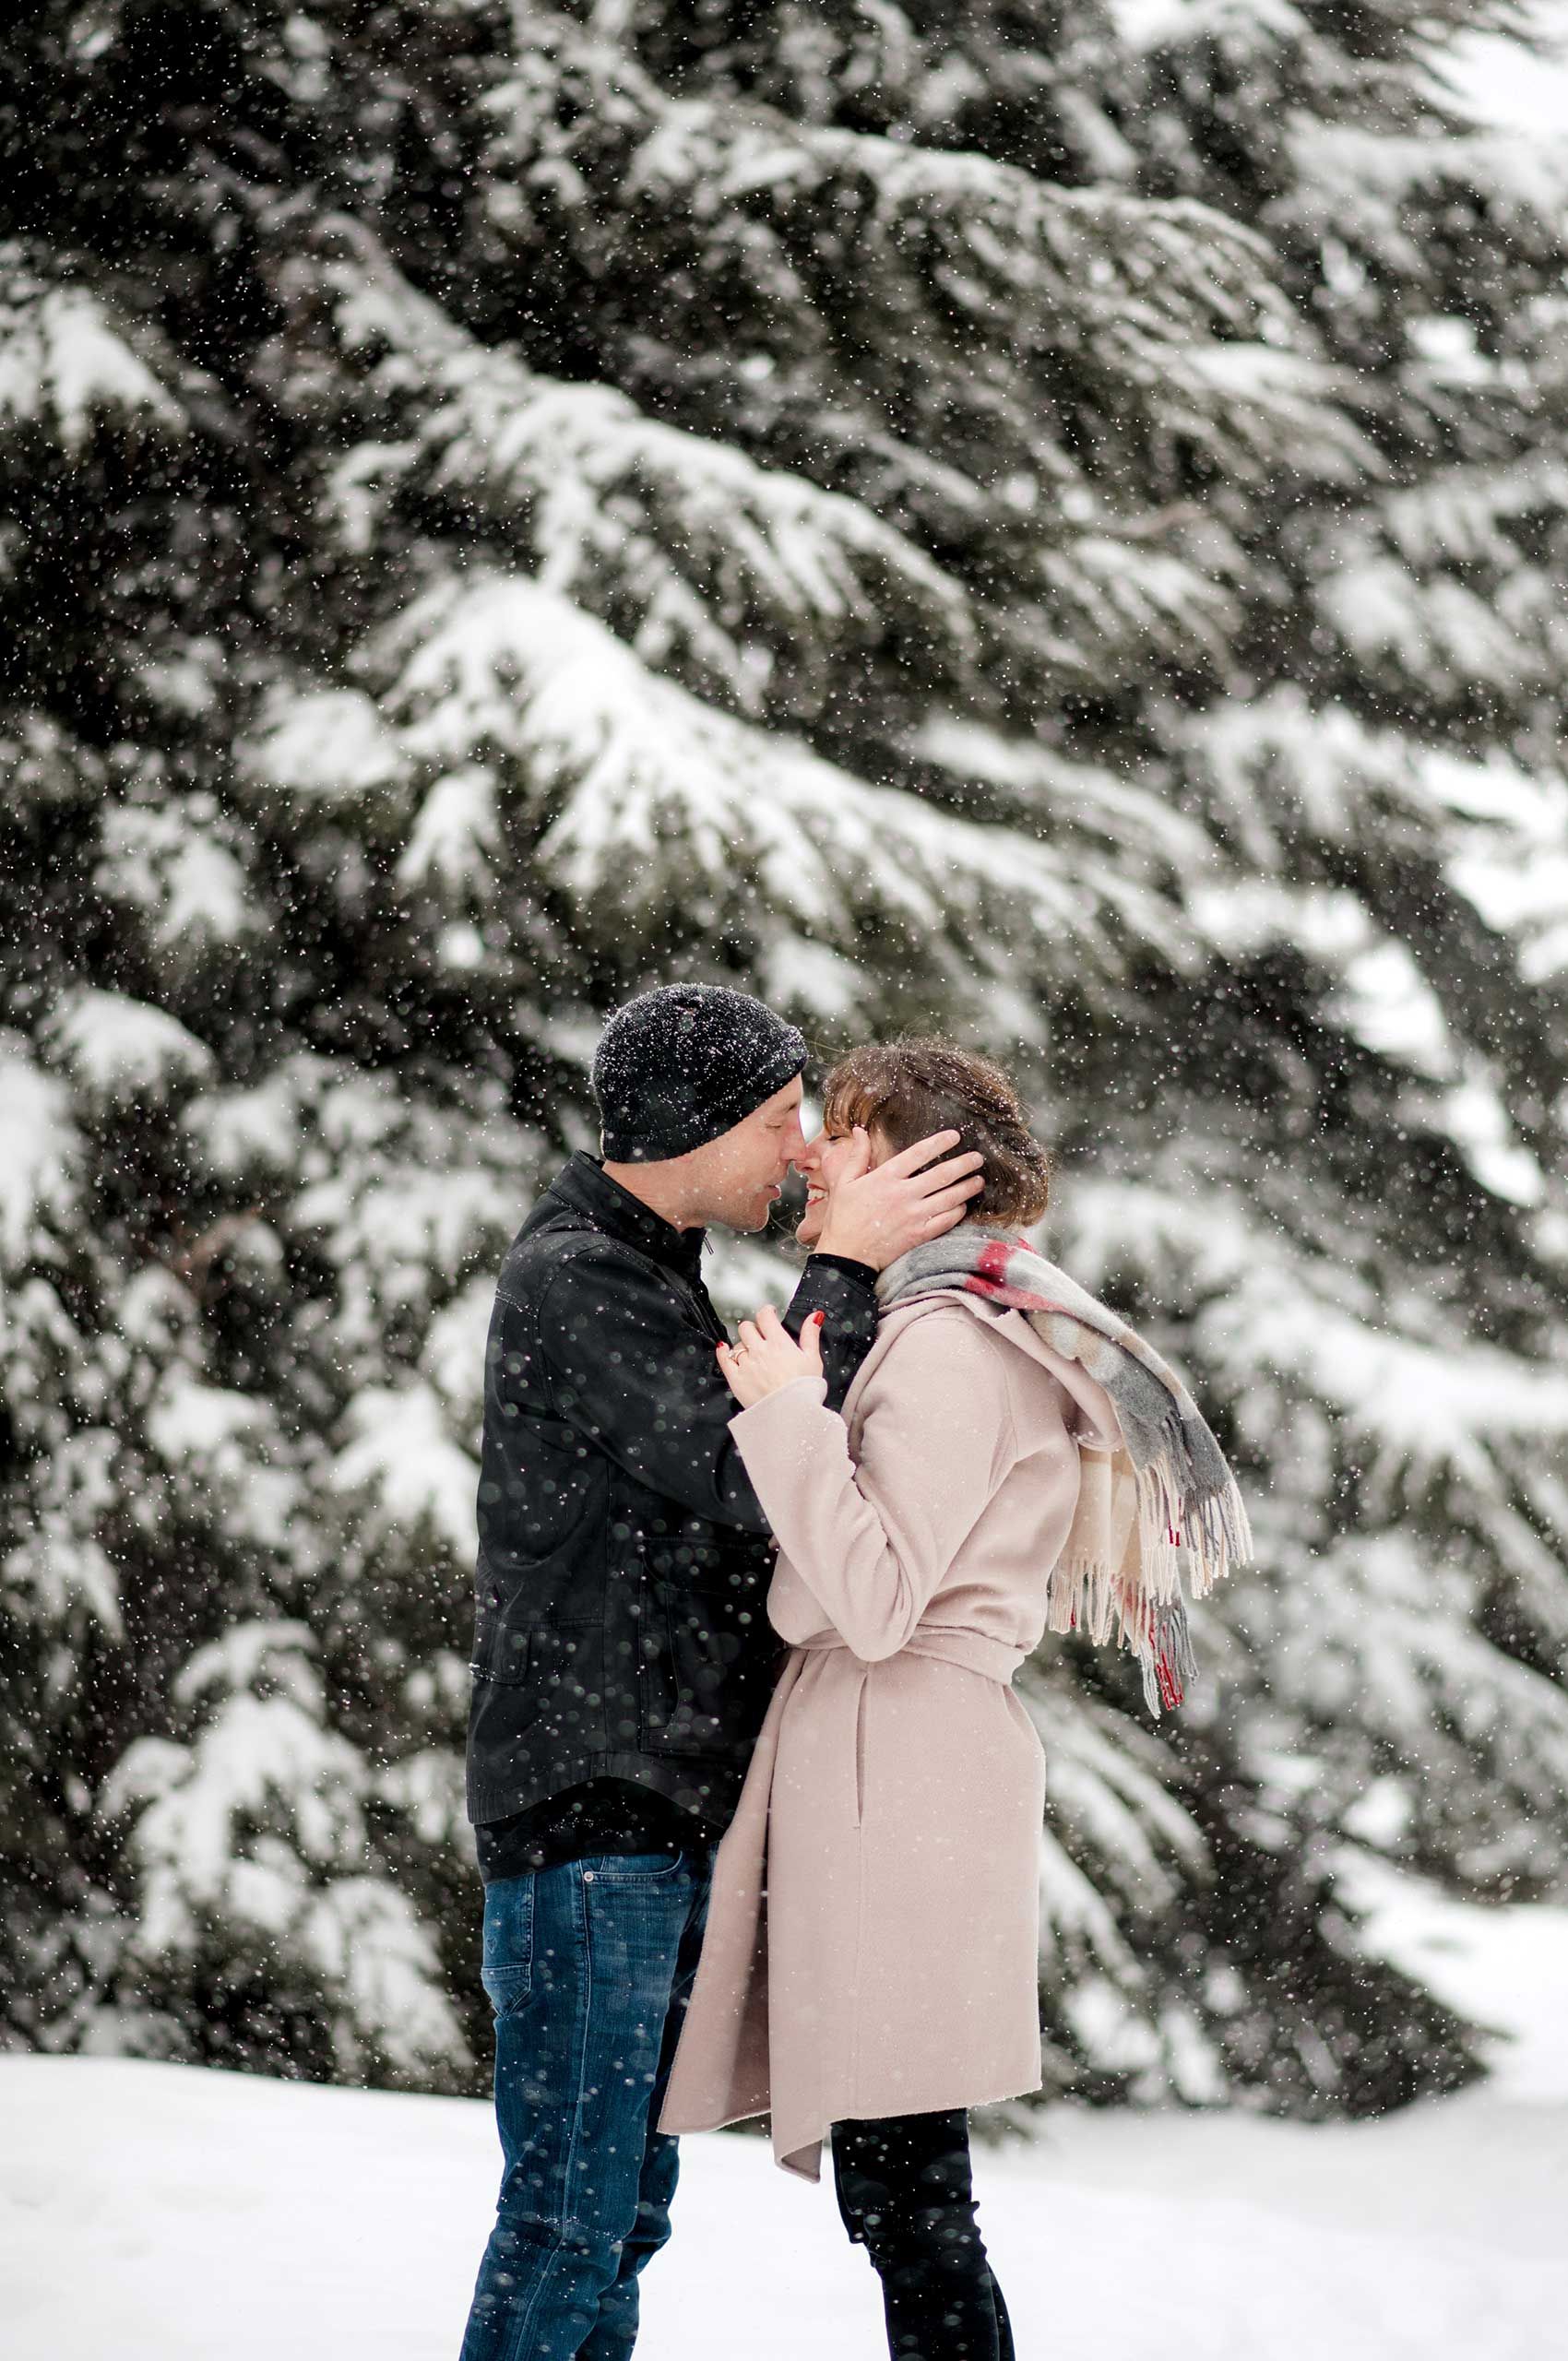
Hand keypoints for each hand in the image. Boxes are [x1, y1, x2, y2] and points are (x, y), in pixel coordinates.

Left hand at [716, 1302, 824, 1407]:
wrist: (792, 1415)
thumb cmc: (805, 1390)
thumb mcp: (813, 1359)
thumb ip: (810, 1335)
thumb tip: (814, 1317)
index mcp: (779, 1343)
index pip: (765, 1316)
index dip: (766, 1312)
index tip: (769, 1314)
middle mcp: (759, 1350)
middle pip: (747, 1327)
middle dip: (753, 1329)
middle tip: (760, 1336)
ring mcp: (746, 1364)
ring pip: (737, 1345)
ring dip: (744, 1346)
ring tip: (752, 1354)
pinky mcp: (736, 1379)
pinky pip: (724, 1359)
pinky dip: (723, 1352)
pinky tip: (724, 1349)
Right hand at [814, 1129, 984, 1269]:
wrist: (846, 1255)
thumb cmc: (843, 1218)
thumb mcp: (844, 1182)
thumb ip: (857, 1155)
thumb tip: (861, 1130)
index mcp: (885, 1177)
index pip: (919, 1153)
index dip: (940, 1142)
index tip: (954, 1136)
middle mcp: (903, 1194)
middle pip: (942, 1174)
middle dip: (965, 1164)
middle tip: (977, 1158)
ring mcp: (913, 1216)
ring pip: (950, 1197)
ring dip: (968, 1187)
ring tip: (979, 1180)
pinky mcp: (919, 1235)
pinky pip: (946, 1220)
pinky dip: (958, 1211)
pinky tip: (964, 1205)